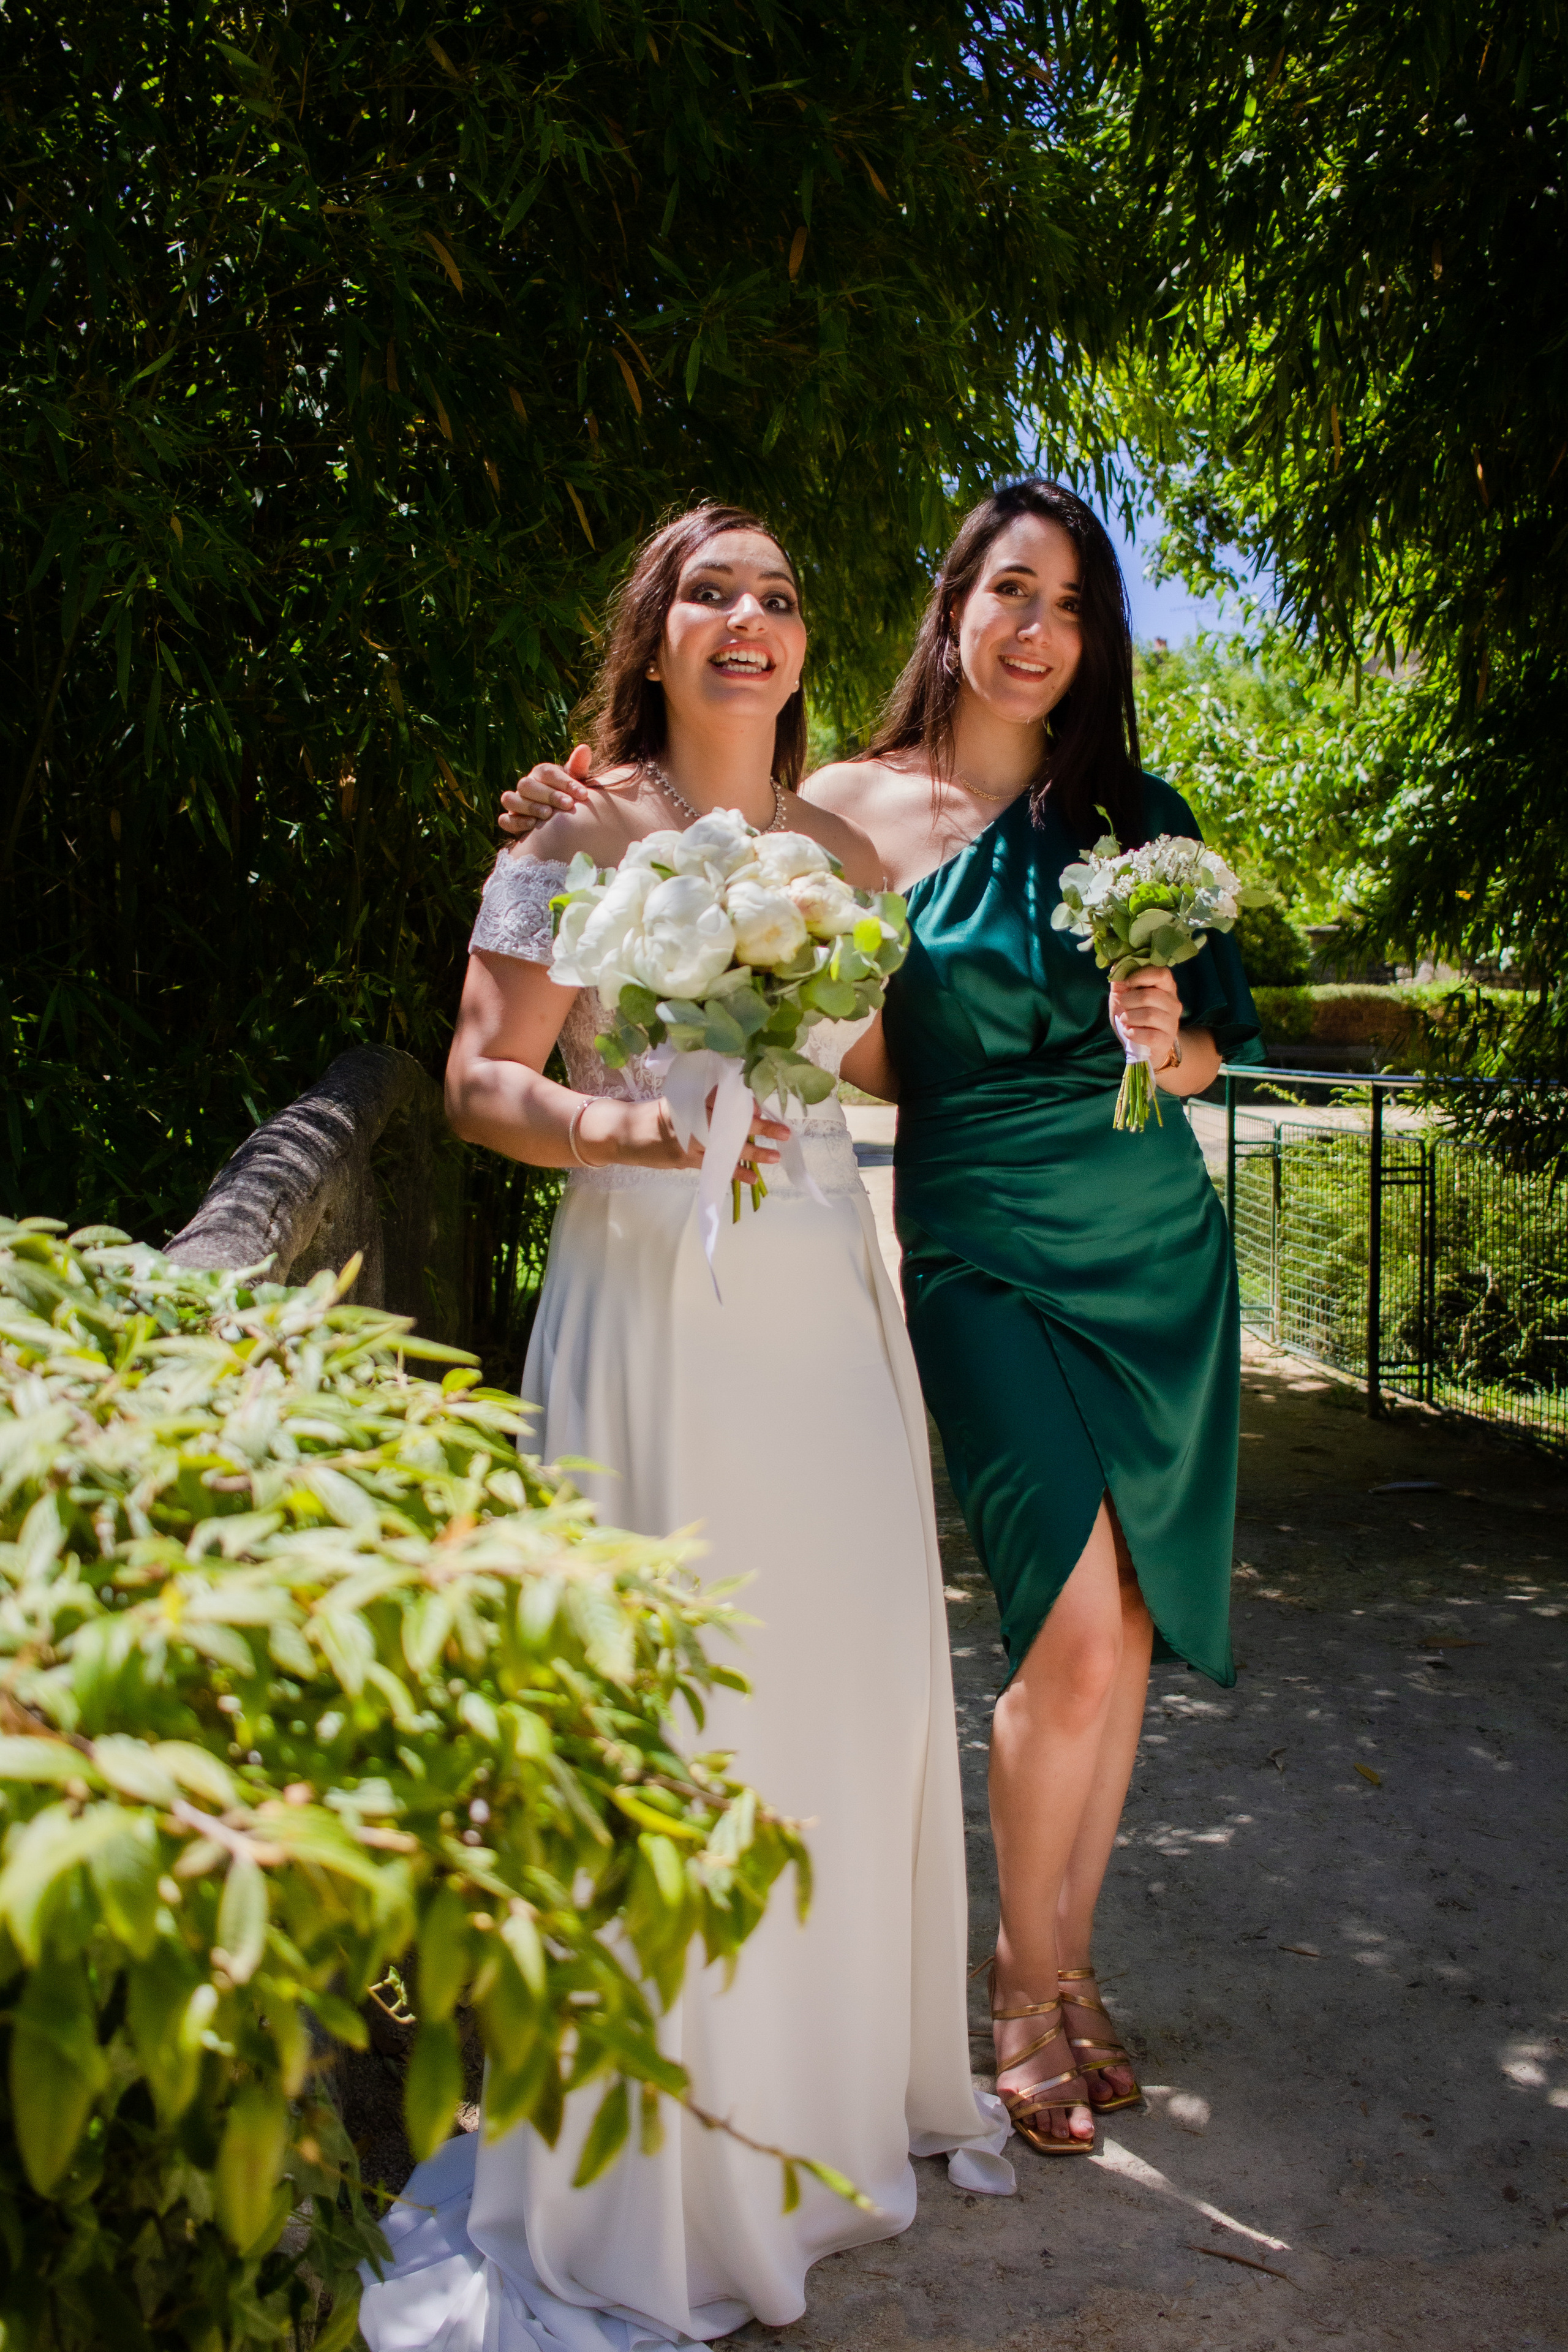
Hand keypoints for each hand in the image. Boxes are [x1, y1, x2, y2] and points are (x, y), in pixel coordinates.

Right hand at [499, 742, 595, 835]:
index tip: (584, 794)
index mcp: (540, 773)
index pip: (547, 772)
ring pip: (510, 800)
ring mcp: (515, 802)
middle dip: (548, 795)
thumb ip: (579, 767)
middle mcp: (525, 785)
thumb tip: (584, 747)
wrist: (562, 820)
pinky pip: (504, 820)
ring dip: (530, 807)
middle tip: (569, 804)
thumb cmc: (570, 796)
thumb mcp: (577, 782)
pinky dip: (516, 822)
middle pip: (527, 785)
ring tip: (549, 815)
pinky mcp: (509, 821)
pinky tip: (533, 826)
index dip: (565, 782)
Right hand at [576, 1093, 790, 1172]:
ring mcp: (687, 1143)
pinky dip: (734, 1173)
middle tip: (784, 1129)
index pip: (720, 1098)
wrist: (620, 1135)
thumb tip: (738, 1089)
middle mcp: (689, 1120)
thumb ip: (702, 1095)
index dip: (743, 1101)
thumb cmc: (652, 1113)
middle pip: (729, 1123)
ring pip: (725, 1147)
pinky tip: (754, 1178)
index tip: (763, 1102)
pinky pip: (714, 1167)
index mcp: (688, 1100)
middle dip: (758, 1126)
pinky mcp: (685, 1161)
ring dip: (753, 1152)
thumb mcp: (677, 1098)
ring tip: (775, 1155)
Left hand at [1108, 965, 1180, 1068]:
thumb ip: (1121, 981)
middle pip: (1149, 995)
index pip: (1161, 973)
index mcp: (1166, 987)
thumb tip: (1115, 964)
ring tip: (1125, 1020)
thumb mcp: (1124, 996)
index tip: (1127, 982)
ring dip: (1129, 1018)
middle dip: (1128, 1001)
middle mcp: (1173, 1003)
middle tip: (1123, 1006)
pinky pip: (1149, 1035)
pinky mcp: (1166, 1041)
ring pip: (1149, 1015)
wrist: (1142, 1046)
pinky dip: (1133, 1033)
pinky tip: (1129, 1032)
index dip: (1141, 975)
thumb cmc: (1134, 1016)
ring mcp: (1172, 1023)